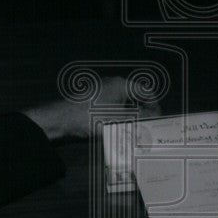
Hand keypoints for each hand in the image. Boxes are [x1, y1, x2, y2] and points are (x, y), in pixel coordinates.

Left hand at [22, 76, 161, 140]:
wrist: (60, 120)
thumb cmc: (90, 117)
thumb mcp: (119, 120)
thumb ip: (139, 120)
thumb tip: (155, 121)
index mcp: (121, 85)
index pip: (146, 91)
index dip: (154, 106)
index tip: (157, 121)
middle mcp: (113, 85)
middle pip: (136, 98)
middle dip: (143, 113)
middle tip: (148, 129)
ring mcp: (103, 93)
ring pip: (125, 105)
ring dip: (131, 118)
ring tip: (135, 133)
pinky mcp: (95, 102)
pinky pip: (114, 109)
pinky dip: (120, 119)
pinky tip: (119, 131)